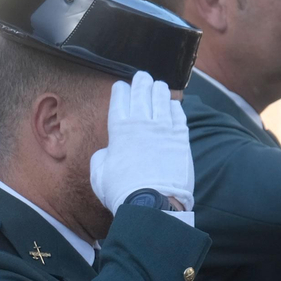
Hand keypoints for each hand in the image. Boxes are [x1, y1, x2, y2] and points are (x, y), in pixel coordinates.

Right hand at [89, 72, 192, 213]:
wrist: (153, 203)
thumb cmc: (122, 191)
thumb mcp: (99, 173)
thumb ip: (102, 156)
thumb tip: (109, 151)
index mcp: (119, 128)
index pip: (119, 98)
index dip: (120, 90)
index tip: (121, 87)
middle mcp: (142, 122)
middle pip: (142, 91)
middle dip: (141, 81)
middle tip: (142, 77)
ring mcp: (164, 128)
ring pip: (162, 98)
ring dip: (159, 89)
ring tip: (158, 85)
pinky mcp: (181, 137)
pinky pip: (178, 114)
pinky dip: (175, 106)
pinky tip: (173, 105)